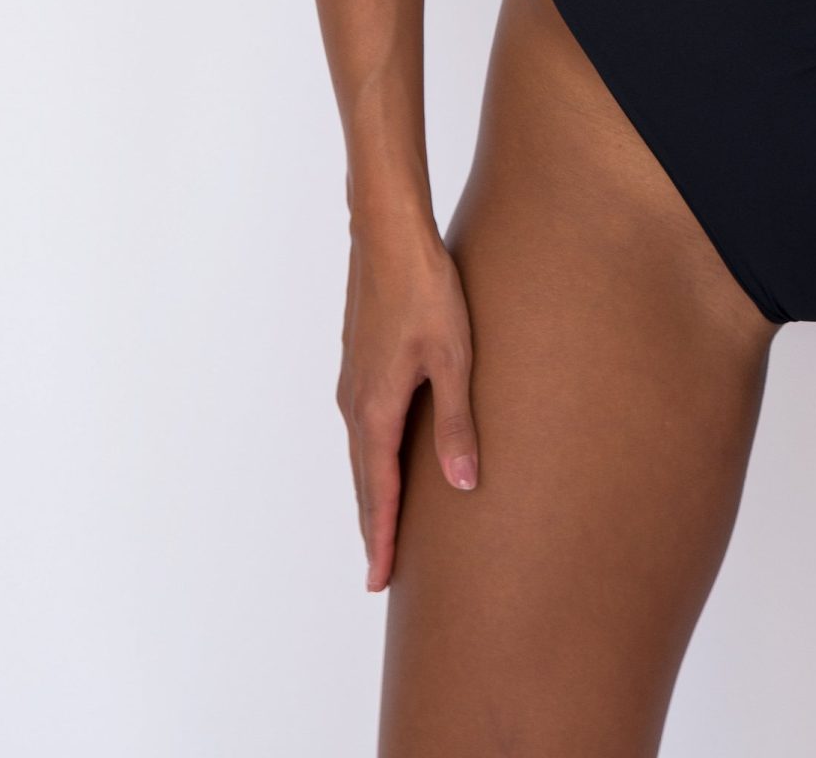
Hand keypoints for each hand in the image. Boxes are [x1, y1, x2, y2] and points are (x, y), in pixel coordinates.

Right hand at [336, 211, 479, 591]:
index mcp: (376, 411)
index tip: (380, 581)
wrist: (388, 234)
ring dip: (372, 492)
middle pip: (364, 480)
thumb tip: (463, 485)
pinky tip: (385, 456)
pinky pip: (362, 426)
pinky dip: (371, 458)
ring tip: (383, 525)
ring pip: (361, 453)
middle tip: (380, 573)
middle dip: (374, 527)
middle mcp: (355, 403)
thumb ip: (455, 423)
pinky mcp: (359, 361)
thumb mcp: (453, 359)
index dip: (382, 539)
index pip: (379, 493)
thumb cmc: (426, 291)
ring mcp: (352, 381)